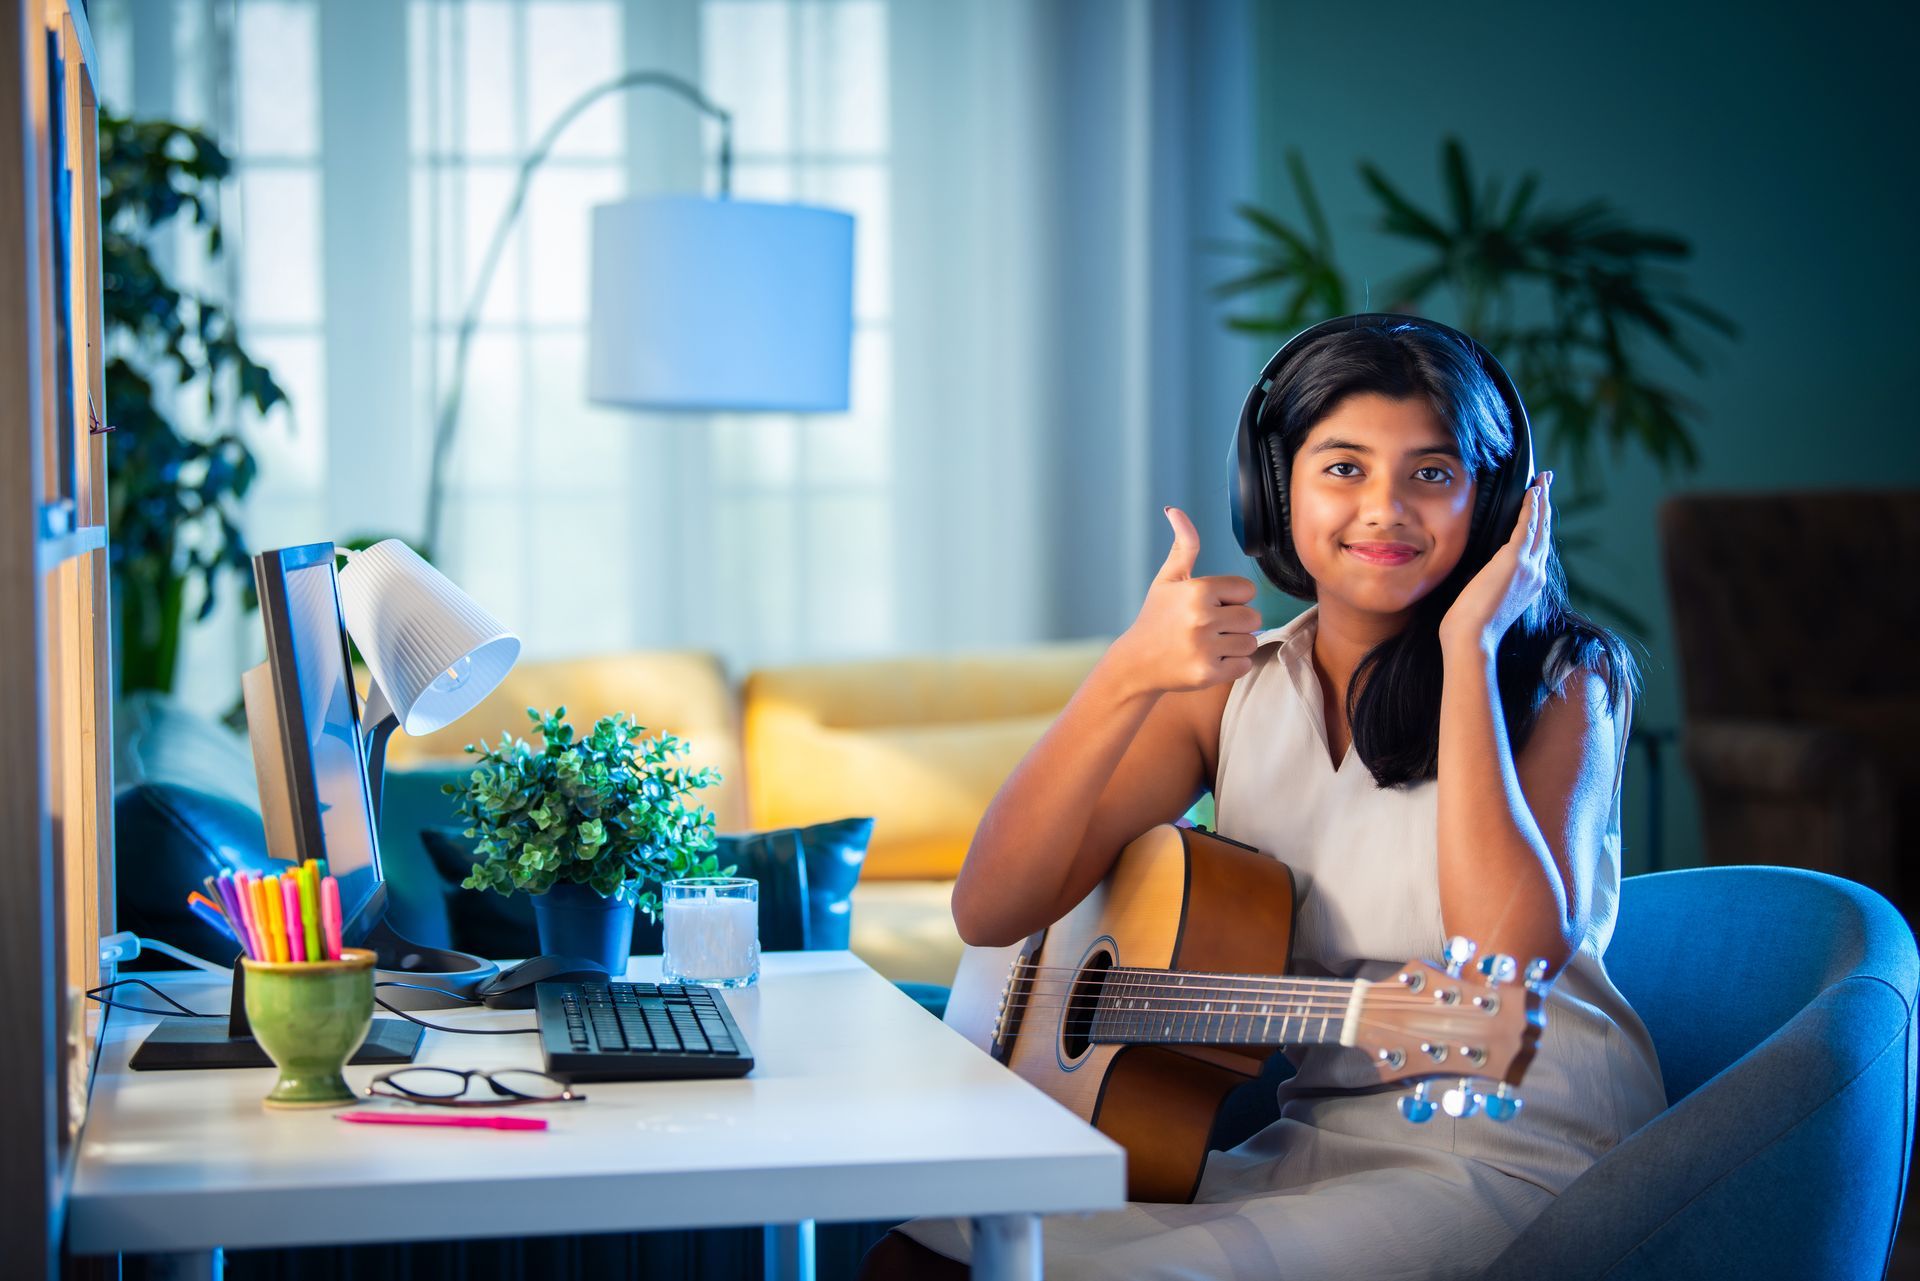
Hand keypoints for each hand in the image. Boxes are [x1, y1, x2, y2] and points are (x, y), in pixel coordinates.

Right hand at [1105, 508, 1262, 695]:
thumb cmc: (1156, 617)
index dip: (1231, 599)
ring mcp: (1204, 647)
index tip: (1210, 606)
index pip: (1246, 590)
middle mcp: (1201, 617)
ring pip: (1250, 642)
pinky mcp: (1207, 673)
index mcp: (1197, 590)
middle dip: (1236, 623)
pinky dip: (1230, 665)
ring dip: (1234, 645)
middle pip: (1253, 617)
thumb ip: (1183, 545)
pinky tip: (1208, 660)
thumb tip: (1174, 509)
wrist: (1135, 663)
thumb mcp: (1167, 579)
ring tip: (1208, 644)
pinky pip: (1243, 665)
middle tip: (1210, 628)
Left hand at [1440, 471, 1552, 654]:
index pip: (1537, 547)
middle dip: (1545, 506)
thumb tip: (1482, 570)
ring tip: (1543, 479)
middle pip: (1543, 533)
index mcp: (1529, 584)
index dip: (1539, 524)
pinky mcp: (1515, 562)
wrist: (1472, 638)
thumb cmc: (1470, 626)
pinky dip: (1531, 508)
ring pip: (1539, 526)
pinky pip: (1526, 527)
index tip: (1538, 506)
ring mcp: (1528, 568)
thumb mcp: (1487, 598)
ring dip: (1541, 500)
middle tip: (1546, 483)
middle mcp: (1535, 574)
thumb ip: (1492, 581)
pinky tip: (1532, 492)